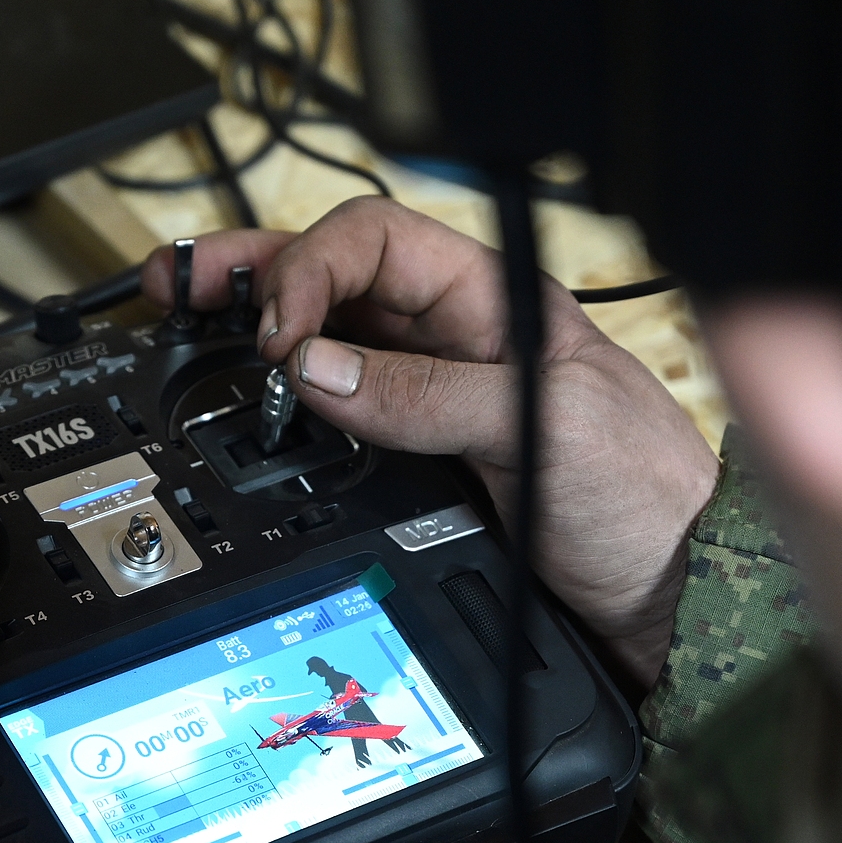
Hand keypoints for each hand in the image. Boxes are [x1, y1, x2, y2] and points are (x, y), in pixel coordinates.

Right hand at [142, 198, 718, 684]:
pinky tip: (245, 408)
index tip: (279, 338)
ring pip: (324, 345)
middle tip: (173, 287)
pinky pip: (334, 421)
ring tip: (182, 327)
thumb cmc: (643, 499)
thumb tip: (314, 368)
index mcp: (490, 300)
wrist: (668, 601)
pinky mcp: (418, 464)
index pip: (373, 241)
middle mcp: (453, 340)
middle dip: (248, 274)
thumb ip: (426, 396)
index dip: (311, 271)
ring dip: (251, 333)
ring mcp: (431, 401)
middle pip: (331, 279)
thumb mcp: (538, 428)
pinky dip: (280, 409)